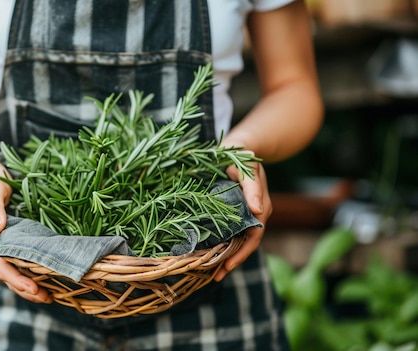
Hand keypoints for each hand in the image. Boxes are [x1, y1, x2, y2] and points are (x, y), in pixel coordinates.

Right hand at [0, 163, 51, 303]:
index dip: (16, 278)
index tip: (33, 288)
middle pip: (6, 274)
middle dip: (24, 288)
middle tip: (47, 298)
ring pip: (12, 272)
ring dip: (28, 286)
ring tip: (48, 296)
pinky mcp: (8, 242)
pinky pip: (18, 263)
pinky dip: (30, 273)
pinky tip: (45, 278)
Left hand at [214, 154, 271, 281]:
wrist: (238, 146)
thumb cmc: (242, 155)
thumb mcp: (247, 166)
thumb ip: (252, 186)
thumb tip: (258, 210)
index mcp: (260, 206)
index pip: (253, 237)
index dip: (241, 254)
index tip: (227, 266)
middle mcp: (255, 214)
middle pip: (246, 244)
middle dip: (232, 262)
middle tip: (215, 277)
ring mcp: (245, 214)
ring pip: (238, 241)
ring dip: (226, 257)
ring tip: (210, 273)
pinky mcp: (235, 212)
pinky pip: (231, 233)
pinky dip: (222, 244)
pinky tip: (209, 253)